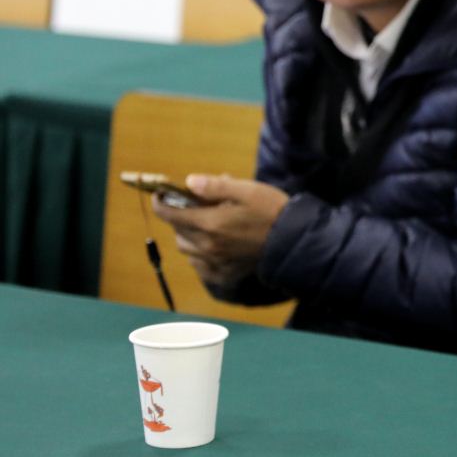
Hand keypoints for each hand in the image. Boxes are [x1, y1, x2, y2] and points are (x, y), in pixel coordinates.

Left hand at [148, 175, 288, 289]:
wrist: (294, 240)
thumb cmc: (271, 210)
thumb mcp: (246, 190)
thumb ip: (214, 186)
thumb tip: (188, 182)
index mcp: (209, 223)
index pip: (168, 214)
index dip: (160, 202)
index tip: (161, 194)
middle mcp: (207, 246)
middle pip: (177, 231)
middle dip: (179, 217)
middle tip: (196, 205)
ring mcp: (215, 263)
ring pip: (186, 249)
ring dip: (188, 236)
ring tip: (205, 226)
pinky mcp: (224, 274)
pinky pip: (200, 267)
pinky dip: (199, 256)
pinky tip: (212, 246)